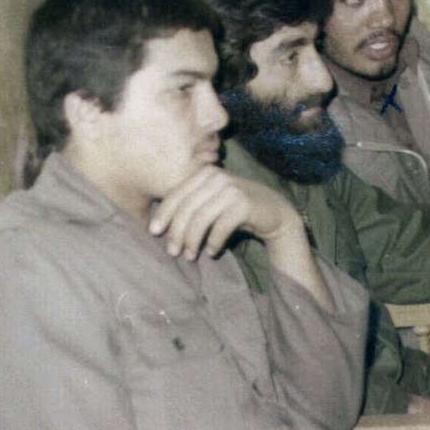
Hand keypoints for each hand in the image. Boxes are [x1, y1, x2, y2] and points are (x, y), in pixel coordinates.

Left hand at [148, 167, 301, 259]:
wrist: (275, 212)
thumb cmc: (237, 210)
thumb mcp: (212, 202)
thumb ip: (190, 205)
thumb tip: (156, 225)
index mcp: (205, 173)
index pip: (177, 193)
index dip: (163, 213)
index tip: (153, 232)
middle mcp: (218, 177)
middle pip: (187, 207)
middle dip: (177, 232)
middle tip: (172, 252)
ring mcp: (233, 189)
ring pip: (201, 218)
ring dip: (193, 241)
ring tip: (191, 256)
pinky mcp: (245, 203)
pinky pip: (221, 227)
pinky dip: (213, 242)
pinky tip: (212, 252)